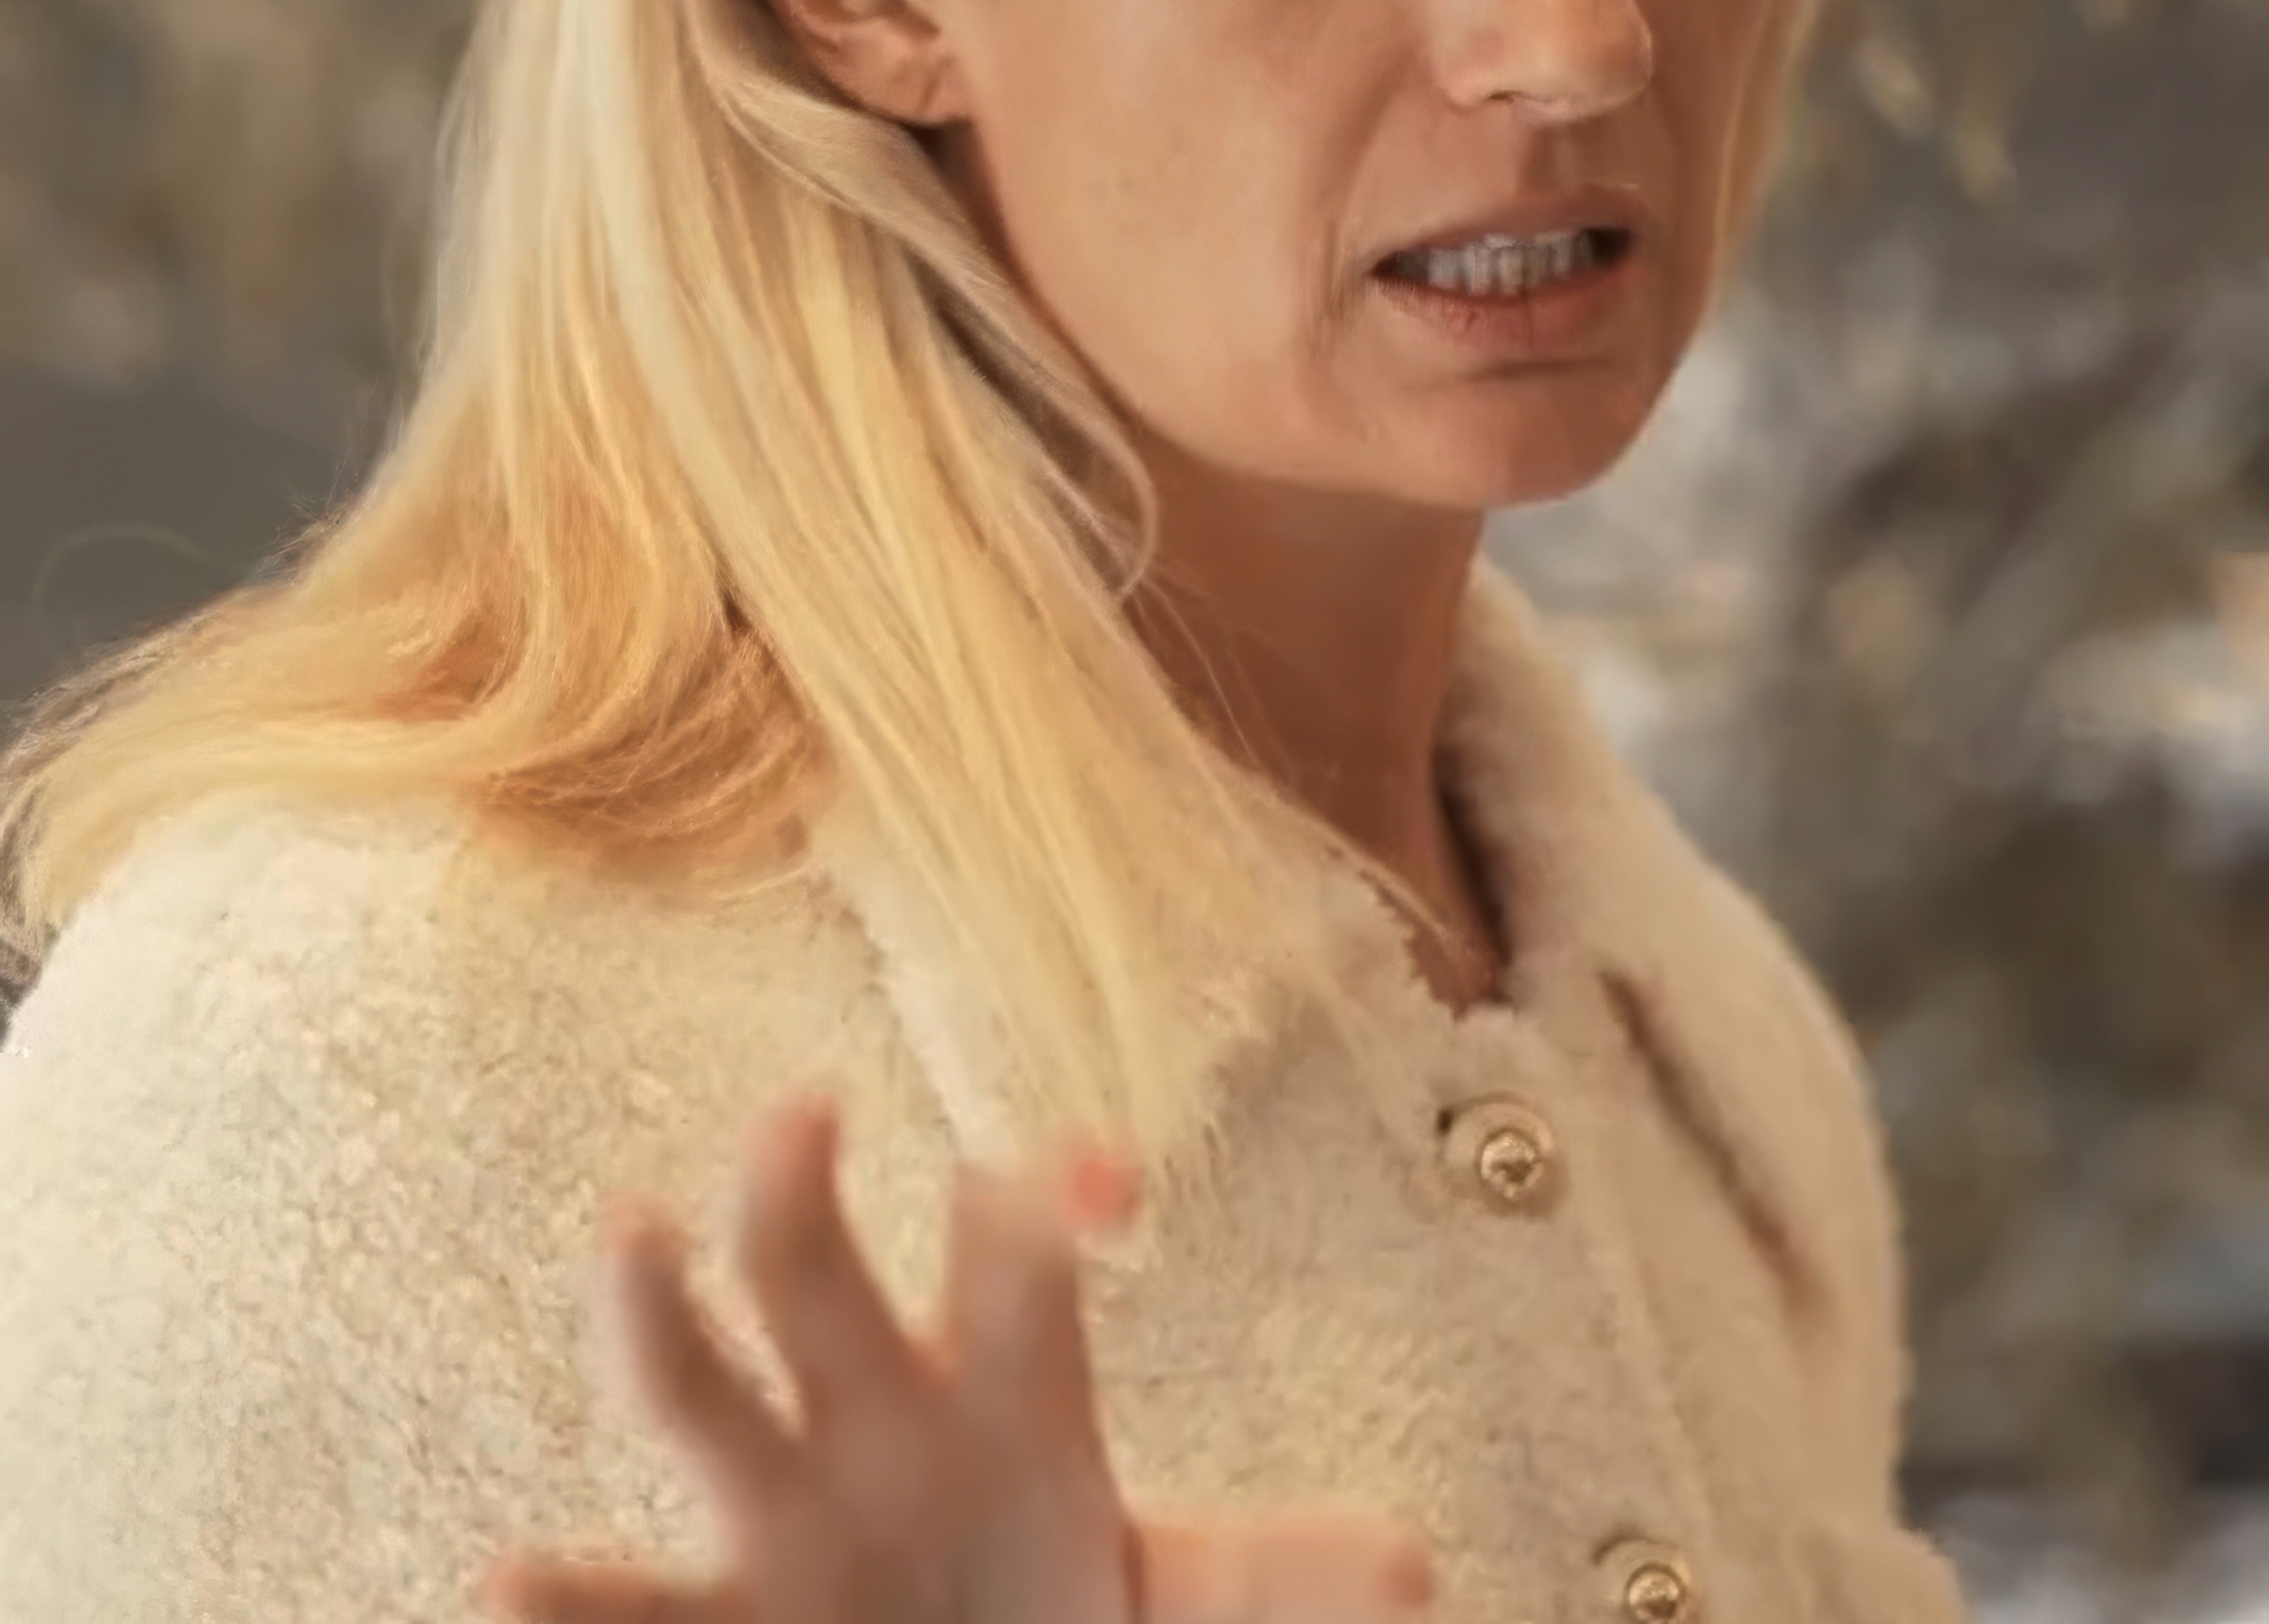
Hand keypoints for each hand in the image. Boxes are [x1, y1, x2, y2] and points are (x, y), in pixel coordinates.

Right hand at [480, 1090, 1435, 1623]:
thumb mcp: (1202, 1613)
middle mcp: (872, 1427)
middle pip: (817, 1273)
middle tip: (805, 1109)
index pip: (1018, 1256)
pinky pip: (629, 1618)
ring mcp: (780, 1528)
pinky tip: (502, 1579)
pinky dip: (559, 1604)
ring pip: (689, 1398)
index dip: (1048, 1205)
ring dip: (651, 1316)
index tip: (1098, 1177)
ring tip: (626, 1234)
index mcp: (1004, 1393)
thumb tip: (1412, 1576)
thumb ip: (1285, 1586)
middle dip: (802, 1189)